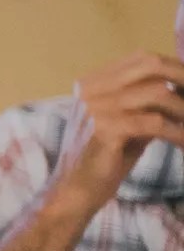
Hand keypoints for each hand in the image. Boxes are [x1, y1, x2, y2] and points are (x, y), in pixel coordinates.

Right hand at [50, 52, 183, 214]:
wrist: (77, 190)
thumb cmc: (103, 160)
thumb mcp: (126, 126)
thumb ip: (144, 107)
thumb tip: (176, 90)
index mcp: (95, 83)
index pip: (142, 60)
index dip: (173, 70)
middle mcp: (93, 89)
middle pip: (150, 67)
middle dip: (182, 83)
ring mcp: (97, 107)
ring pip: (157, 93)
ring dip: (182, 111)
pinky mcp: (105, 129)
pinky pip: (154, 122)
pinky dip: (176, 132)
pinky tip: (183, 143)